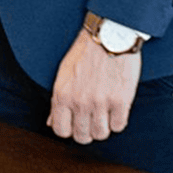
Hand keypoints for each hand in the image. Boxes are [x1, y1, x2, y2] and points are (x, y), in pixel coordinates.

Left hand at [47, 27, 141, 142]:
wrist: (109, 36)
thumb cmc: (86, 53)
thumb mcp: (64, 73)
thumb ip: (58, 100)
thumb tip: (51, 122)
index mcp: (62, 94)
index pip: (60, 130)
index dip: (68, 130)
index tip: (74, 124)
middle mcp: (79, 101)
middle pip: (82, 136)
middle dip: (86, 131)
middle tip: (91, 119)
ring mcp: (100, 102)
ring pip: (101, 134)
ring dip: (103, 127)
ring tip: (103, 113)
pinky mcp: (120, 101)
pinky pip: (119, 127)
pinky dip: (117, 121)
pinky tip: (115, 108)